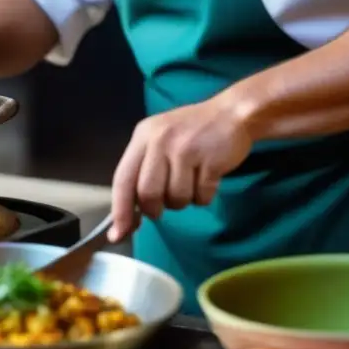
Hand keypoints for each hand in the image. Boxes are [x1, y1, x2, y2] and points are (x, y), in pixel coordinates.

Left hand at [108, 97, 255, 241]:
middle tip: (165, 204)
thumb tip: (126, 214)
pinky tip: (208, 177)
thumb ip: (142, 169)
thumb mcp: (159, 139)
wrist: (231, 114)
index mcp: (143, 136)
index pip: (123, 179)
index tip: (117, 234)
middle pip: (147, 193)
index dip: (119, 210)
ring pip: (176, 198)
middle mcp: (160, 141)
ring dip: (184, 200)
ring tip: (192, 180)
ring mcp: (185, 149)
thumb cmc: (191, 131)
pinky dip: (205, 195)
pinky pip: (202, 196)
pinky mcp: (210, 160)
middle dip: (155, 209)